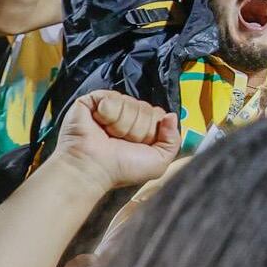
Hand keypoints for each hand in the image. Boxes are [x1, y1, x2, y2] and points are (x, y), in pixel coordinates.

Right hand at [47, 90, 178, 192]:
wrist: (93, 168)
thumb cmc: (121, 169)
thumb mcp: (159, 161)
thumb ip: (173, 140)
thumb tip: (171, 116)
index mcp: (142, 128)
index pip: (159, 115)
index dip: (152, 131)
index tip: (140, 145)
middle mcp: (127, 116)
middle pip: (146, 109)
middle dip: (138, 129)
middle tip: (121, 142)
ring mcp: (110, 108)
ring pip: (131, 103)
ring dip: (123, 124)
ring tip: (109, 136)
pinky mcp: (93, 101)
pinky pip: (113, 97)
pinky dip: (109, 114)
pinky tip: (100, 125)